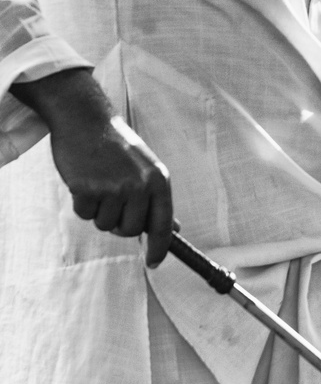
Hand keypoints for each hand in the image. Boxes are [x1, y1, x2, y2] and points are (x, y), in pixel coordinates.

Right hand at [12, 68, 173, 264]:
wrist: (86, 121)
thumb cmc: (117, 146)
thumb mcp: (147, 168)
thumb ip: (157, 199)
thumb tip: (174, 228)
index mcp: (158, 181)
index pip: (163, 224)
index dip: (159, 247)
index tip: (153, 263)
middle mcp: (139, 186)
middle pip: (131, 230)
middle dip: (120, 224)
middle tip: (112, 202)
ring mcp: (113, 188)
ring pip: (106, 225)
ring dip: (99, 212)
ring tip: (99, 184)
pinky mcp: (87, 189)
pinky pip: (85, 214)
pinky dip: (82, 204)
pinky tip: (84, 181)